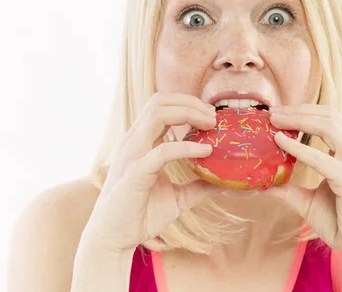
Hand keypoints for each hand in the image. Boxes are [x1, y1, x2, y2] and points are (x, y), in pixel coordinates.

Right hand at [82, 92, 222, 252]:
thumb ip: (200, 185)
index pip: (161, 104)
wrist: (114, 240)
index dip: (188, 103)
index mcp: (140, 141)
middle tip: (214, 117)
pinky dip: (186, 147)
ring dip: (188, 114)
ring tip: (211, 125)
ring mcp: (132, 155)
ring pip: (157, 114)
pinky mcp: (135, 173)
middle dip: (190, 102)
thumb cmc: (141, 215)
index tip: (212, 116)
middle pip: (159, 101)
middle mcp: (133, 142)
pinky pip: (162, 150)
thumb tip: (228, 181)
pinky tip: (205, 150)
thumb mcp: (178, 197)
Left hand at [264, 104, 341, 259]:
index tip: (277, 113)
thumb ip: (289, 189)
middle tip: (271, 112)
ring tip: (274, 120)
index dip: (303, 111)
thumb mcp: (310, 202)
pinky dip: (299, 147)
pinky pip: (322, 158)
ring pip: (329, 126)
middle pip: (328, 115)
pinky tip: (280, 142)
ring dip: (298, 119)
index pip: (329, 118)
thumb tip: (262, 184)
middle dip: (297, 110)